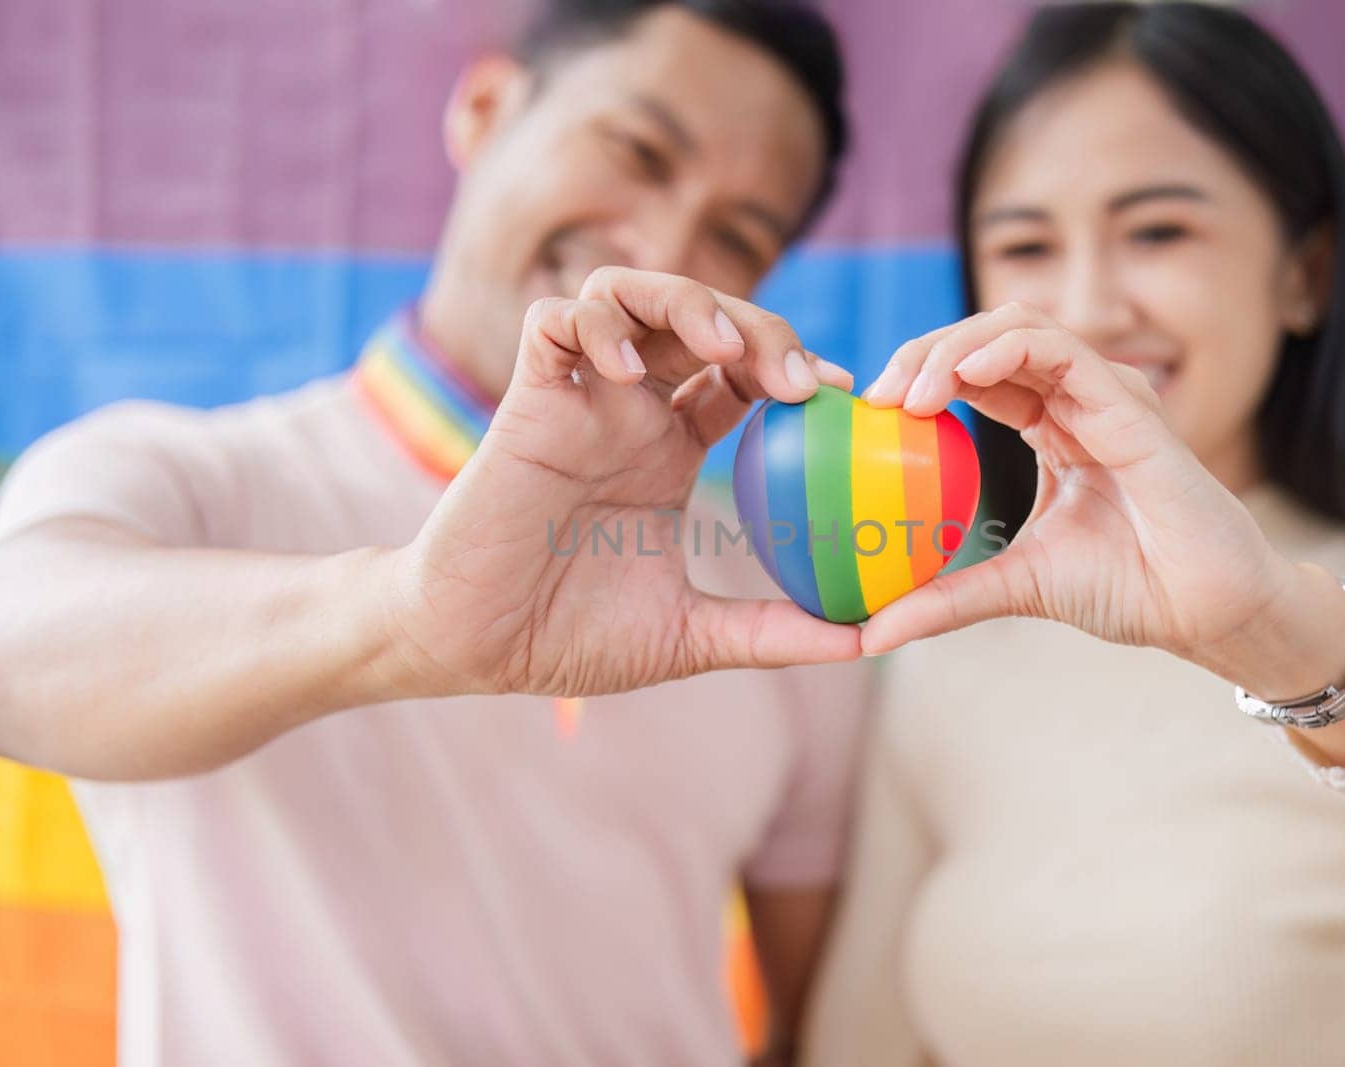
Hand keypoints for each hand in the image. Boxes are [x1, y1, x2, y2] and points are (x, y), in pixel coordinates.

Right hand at [383, 267, 859, 697]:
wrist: (475, 648)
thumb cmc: (570, 638)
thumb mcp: (692, 635)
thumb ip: (773, 631)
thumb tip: (868, 642)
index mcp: (669, 451)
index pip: (742, 375)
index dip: (792, 368)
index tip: (840, 396)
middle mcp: (628, 411)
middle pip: (701, 319)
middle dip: (758, 328)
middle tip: (797, 381)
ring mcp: (577, 399)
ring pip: (629, 293)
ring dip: (685, 303)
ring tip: (725, 352)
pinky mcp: (524, 401)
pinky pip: (553, 321)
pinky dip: (596, 328)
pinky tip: (633, 377)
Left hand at [856, 302, 1344, 699]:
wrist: (1207, 610)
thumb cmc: (1130, 588)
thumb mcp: (1016, 587)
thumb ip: (946, 599)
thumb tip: (869, 635)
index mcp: (1051, 424)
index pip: (973, 373)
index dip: (917, 377)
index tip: (868, 413)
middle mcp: (1076, 398)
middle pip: (986, 338)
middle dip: (923, 352)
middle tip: (876, 396)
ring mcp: (1104, 393)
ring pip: (1018, 327)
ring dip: (955, 346)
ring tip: (911, 390)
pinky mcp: (1129, 404)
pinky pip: (1062, 350)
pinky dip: (1007, 349)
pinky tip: (967, 373)